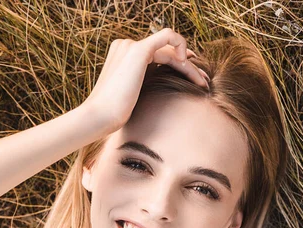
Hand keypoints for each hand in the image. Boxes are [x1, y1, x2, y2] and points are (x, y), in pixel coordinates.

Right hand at [82, 28, 209, 132]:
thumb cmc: (112, 114)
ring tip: (202, 83)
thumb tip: (166, 87)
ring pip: (170, 49)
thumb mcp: (132, 98)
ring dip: (189, 66)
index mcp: (122, 56)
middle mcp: (125, 46)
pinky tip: (187, 62)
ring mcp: (130, 46)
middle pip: (165, 52)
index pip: (156, 54)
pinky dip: (181, 43)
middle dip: (187, 66)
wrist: (99, 117)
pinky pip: (168, 35)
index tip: (192, 78)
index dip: (177, 64)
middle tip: (203, 81)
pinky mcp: (138, 50)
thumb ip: (145, 86)